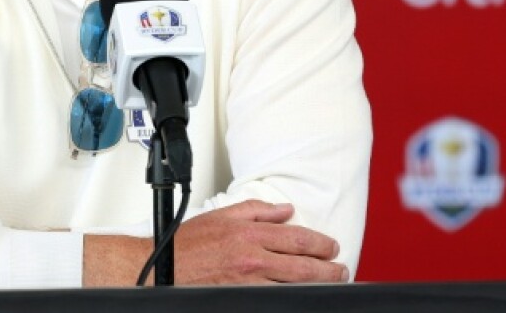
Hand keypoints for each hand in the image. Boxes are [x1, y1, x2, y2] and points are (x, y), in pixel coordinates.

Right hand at [82, 200, 347, 286]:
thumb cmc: (188, 244)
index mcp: (249, 235)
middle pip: (303, 266)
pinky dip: (292, 294)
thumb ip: (256, 210)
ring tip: (330, 281)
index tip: (331, 246)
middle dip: (328, 269)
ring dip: (317, 284)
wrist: (164, 267)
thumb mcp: (222, 215)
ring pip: (294, 284)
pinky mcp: (243, 296)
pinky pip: (276, 297)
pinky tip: (300, 293)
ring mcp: (250, 282)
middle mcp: (253, 259)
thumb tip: (284, 210)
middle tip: (341, 269)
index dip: (320, 243)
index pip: (296, 239)